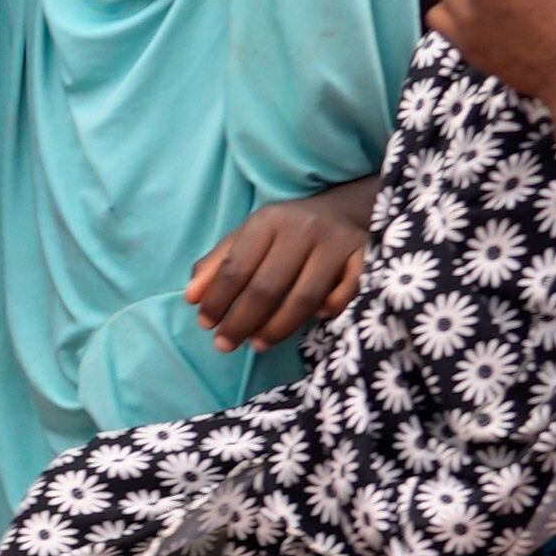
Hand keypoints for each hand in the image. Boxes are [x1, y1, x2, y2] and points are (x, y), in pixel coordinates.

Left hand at [188, 185, 373, 351]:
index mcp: (268, 221)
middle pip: (267, 286)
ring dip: (278, 327)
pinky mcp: (363, 256)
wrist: (342, 210)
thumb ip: (216, 265)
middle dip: (242, 321)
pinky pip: (346, 292)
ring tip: (258, 344)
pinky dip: (331, 308)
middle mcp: (302, 229)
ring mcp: (335, 242)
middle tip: (226, 345)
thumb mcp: (247, 238)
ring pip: (304, 296)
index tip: (206, 325)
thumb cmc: (284, 232)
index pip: (236, 267)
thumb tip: (192, 297)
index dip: (218, 300)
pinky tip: (316, 321)